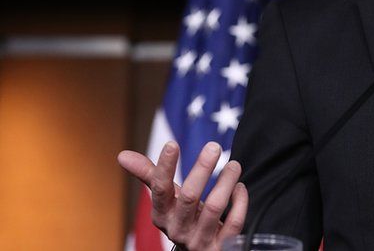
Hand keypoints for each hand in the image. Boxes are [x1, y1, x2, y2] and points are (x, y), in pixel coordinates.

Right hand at [118, 141, 247, 250]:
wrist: (199, 250)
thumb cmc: (183, 216)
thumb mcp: (166, 200)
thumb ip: (150, 176)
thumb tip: (122, 155)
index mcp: (162, 215)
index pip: (160, 190)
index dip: (164, 167)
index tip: (172, 144)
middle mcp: (178, 229)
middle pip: (188, 197)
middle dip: (201, 170)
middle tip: (214, 146)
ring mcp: (199, 240)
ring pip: (214, 208)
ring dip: (226, 183)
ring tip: (234, 164)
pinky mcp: (221, 246)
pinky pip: (234, 223)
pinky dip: (240, 202)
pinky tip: (240, 187)